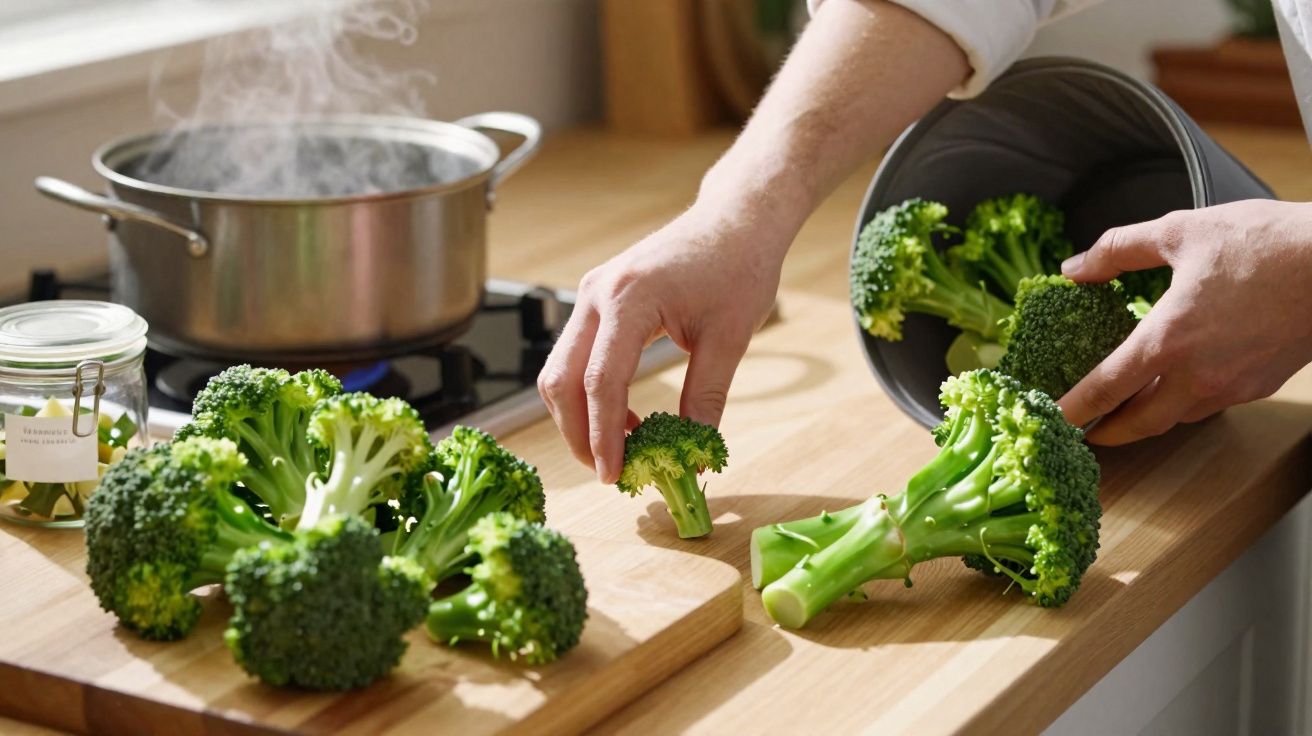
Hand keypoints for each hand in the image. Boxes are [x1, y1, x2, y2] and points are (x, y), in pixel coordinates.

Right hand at [538, 203, 786, 482]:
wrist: (735, 220)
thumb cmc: (738, 267)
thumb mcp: (730, 339)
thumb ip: (706, 399)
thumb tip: (695, 455)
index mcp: (629, 300)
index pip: (600, 382)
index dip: (603, 436)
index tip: (614, 474)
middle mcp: (597, 295)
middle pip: (560, 380)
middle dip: (577, 434)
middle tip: (609, 472)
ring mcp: (590, 295)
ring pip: (558, 370)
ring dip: (578, 416)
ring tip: (620, 450)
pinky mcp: (596, 301)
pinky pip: (574, 356)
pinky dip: (588, 394)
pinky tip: (626, 418)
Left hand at [1059, 199, 1311, 444]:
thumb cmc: (1266, 243)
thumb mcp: (1180, 231)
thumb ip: (1118, 249)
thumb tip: (1075, 267)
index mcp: (1167, 340)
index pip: (1104, 389)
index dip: (1072, 409)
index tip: (1051, 418)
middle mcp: (1197, 375)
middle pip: (1139, 423)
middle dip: (1107, 433)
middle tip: (1086, 432)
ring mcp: (1232, 386)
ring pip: (1176, 417)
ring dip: (1147, 420)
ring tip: (1127, 410)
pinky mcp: (1260, 386)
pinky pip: (1210, 405)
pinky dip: (1184, 404)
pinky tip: (1178, 387)